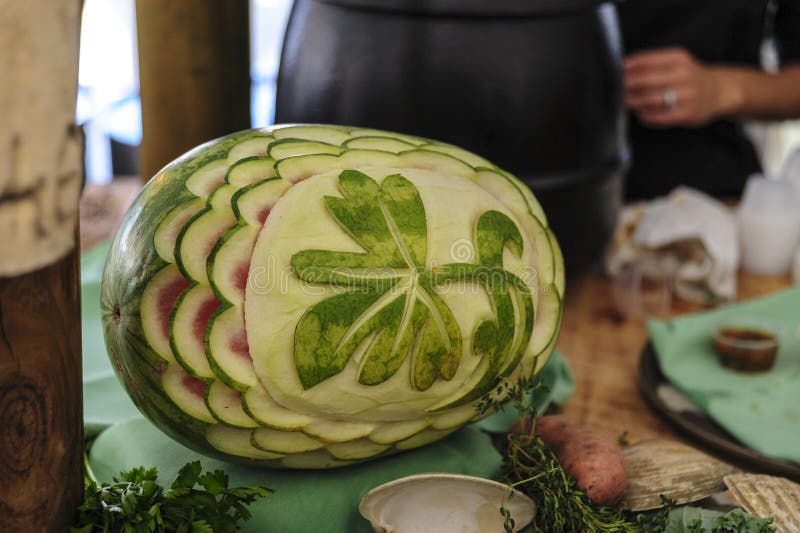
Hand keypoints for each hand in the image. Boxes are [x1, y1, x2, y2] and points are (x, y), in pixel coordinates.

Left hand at [623, 48, 737, 126]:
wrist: (719, 91)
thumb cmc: (688, 77)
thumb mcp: (675, 62)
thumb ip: (650, 64)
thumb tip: (619, 70)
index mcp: (677, 58)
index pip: (644, 61)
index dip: (625, 69)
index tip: (612, 74)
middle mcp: (683, 74)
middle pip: (644, 81)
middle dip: (625, 87)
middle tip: (613, 92)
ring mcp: (686, 95)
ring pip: (649, 100)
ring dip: (633, 103)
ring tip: (625, 103)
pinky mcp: (687, 114)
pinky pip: (658, 117)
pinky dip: (645, 116)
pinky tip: (641, 114)